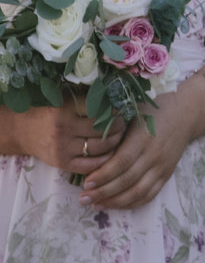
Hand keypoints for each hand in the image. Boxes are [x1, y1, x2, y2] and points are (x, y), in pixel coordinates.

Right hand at [0, 102, 123, 173]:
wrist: (22, 131)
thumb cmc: (50, 111)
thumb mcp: (66, 99)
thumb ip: (89, 99)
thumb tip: (121, 98)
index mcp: (66, 109)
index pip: (100, 110)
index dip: (116, 110)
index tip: (123, 110)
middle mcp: (64, 129)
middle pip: (102, 130)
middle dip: (119, 127)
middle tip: (125, 124)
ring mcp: (63, 148)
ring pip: (99, 147)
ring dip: (115, 142)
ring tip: (120, 136)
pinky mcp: (62, 163)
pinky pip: (90, 165)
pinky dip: (104, 160)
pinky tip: (110, 152)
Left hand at [74, 81, 204, 210]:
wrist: (186, 114)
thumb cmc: (152, 112)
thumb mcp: (133, 114)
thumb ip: (114, 131)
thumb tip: (88, 149)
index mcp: (144, 138)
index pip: (122, 162)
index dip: (103, 175)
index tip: (85, 183)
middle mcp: (155, 154)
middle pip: (127, 180)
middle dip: (103, 192)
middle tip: (83, 199)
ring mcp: (163, 166)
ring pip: (138, 191)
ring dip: (115, 202)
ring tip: (96, 205)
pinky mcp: (167, 174)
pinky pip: (149, 194)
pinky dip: (131, 204)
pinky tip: (115, 204)